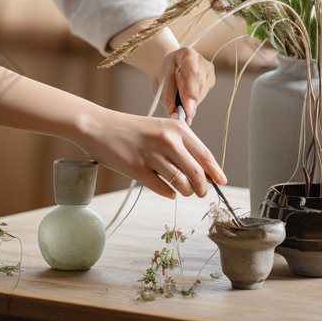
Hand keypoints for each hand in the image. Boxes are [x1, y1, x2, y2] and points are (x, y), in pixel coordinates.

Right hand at [76, 107, 225, 199]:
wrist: (99, 127)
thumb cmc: (132, 130)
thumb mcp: (160, 130)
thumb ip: (182, 147)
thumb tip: (204, 172)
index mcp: (176, 128)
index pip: (205, 154)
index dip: (216, 172)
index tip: (222, 182)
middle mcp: (167, 140)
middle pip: (197, 174)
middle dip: (202, 188)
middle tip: (199, 192)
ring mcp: (152, 155)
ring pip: (182, 185)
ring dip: (184, 191)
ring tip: (180, 188)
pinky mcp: (138, 169)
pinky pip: (164, 190)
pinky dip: (168, 193)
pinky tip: (165, 188)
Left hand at [152, 47, 214, 124]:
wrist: (172, 67)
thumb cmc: (166, 72)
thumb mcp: (160, 81)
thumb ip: (168, 94)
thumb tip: (174, 111)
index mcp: (186, 53)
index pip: (191, 71)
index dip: (189, 90)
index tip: (186, 107)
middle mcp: (200, 60)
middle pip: (199, 82)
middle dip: (191, 100)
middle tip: (184, 114)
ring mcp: (208, 70)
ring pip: (202, 91)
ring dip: (191, 102)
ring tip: (181, 107)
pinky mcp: (211, 81)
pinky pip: (203, 95)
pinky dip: (194, 102)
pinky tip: (186, 102)